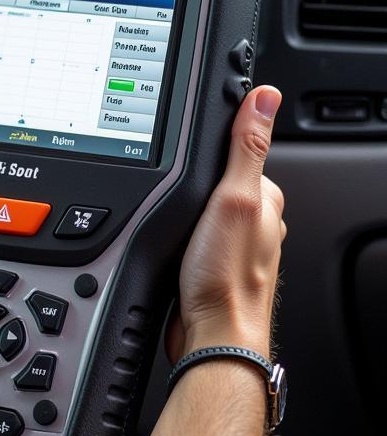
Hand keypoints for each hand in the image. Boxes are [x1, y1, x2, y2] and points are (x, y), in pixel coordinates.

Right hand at [166, 85, 285, 362]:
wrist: (211, 337)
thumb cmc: (225, 278)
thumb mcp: (232, 199)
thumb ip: (246, 147)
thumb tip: (264, 98)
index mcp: (265, 197)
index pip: (238, 151)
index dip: (211, 148)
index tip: (192, 152)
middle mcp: (253, 219)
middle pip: (216, 180)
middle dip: (193, 182)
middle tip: (175, 197)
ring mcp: (232, 243)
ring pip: (202, 209)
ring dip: (184, 211)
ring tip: (170, 220)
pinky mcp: (211, 262)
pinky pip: (193, 234)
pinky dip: (179, 233)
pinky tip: (170, 241)